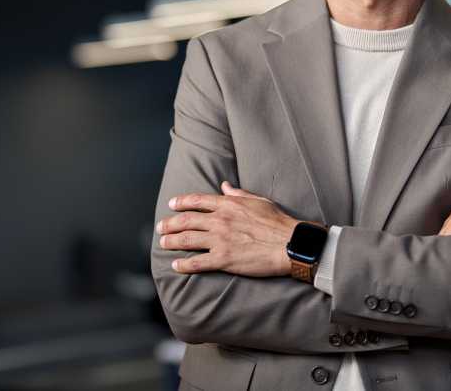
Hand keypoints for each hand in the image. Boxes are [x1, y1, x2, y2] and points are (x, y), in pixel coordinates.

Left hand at [157, 181, 298, 276]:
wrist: (289, 244)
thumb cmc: (277, 222)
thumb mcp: (258, 200)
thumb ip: (238, 193)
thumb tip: (225, 185)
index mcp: (228, 205)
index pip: (197, 201)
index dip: (181, 202)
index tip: (171, 205)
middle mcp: (220, 221)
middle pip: (186, 220)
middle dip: (170, 224)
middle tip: (161, 228)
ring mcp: (220, 240)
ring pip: (187, 240)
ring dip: (171, 242)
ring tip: (163, 244)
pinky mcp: (224, 259)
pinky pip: (197, 262)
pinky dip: (184, 265)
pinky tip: (176, 266)